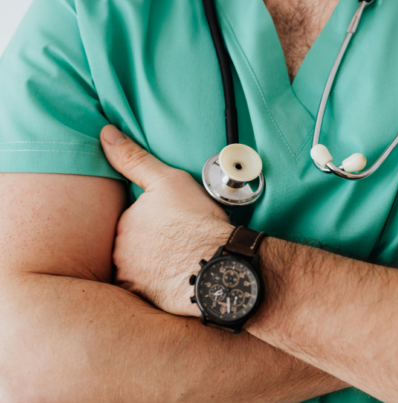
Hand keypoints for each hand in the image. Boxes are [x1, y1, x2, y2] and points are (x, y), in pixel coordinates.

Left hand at [100, 125, 232, 315]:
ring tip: (183, 261)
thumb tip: (106, 135)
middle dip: (152, 245)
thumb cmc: (198, 222)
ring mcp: (133, 279)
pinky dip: (160, 286)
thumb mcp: (168, 180)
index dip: (156, 221)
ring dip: (155, 266)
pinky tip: (179, 280)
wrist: (220, 265)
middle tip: (180, 243)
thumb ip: (134, 159)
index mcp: (124, 224)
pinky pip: (148, 291)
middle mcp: (120, 253)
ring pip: (140, 269)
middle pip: (133, 246)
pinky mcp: (147, 301)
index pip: (132, 220)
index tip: (175, 224)